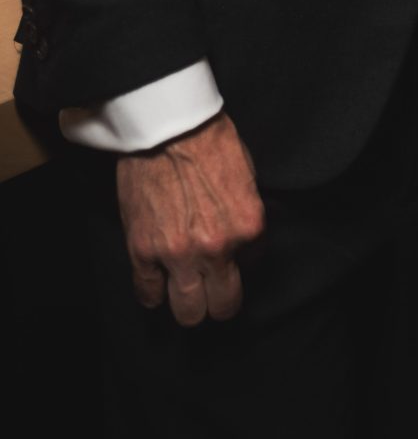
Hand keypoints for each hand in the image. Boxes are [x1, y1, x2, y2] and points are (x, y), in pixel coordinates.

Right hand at [115, 110, 264, 326]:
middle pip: (222, 306)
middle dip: (220, 301)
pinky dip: (154, 294)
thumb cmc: (210, 141)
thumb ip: (250, 214)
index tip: (233, 256)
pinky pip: (148, 295)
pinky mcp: (142, 252)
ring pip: (187, 313)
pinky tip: (158, 282)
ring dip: (188, 304)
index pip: (254, 269)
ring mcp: (177, 254)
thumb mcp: (249, 175)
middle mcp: (216, 248)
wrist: (168, 126)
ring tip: (186, 290)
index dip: (243, 262)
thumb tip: (252, 239)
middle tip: (213, 289)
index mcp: (248, 226)